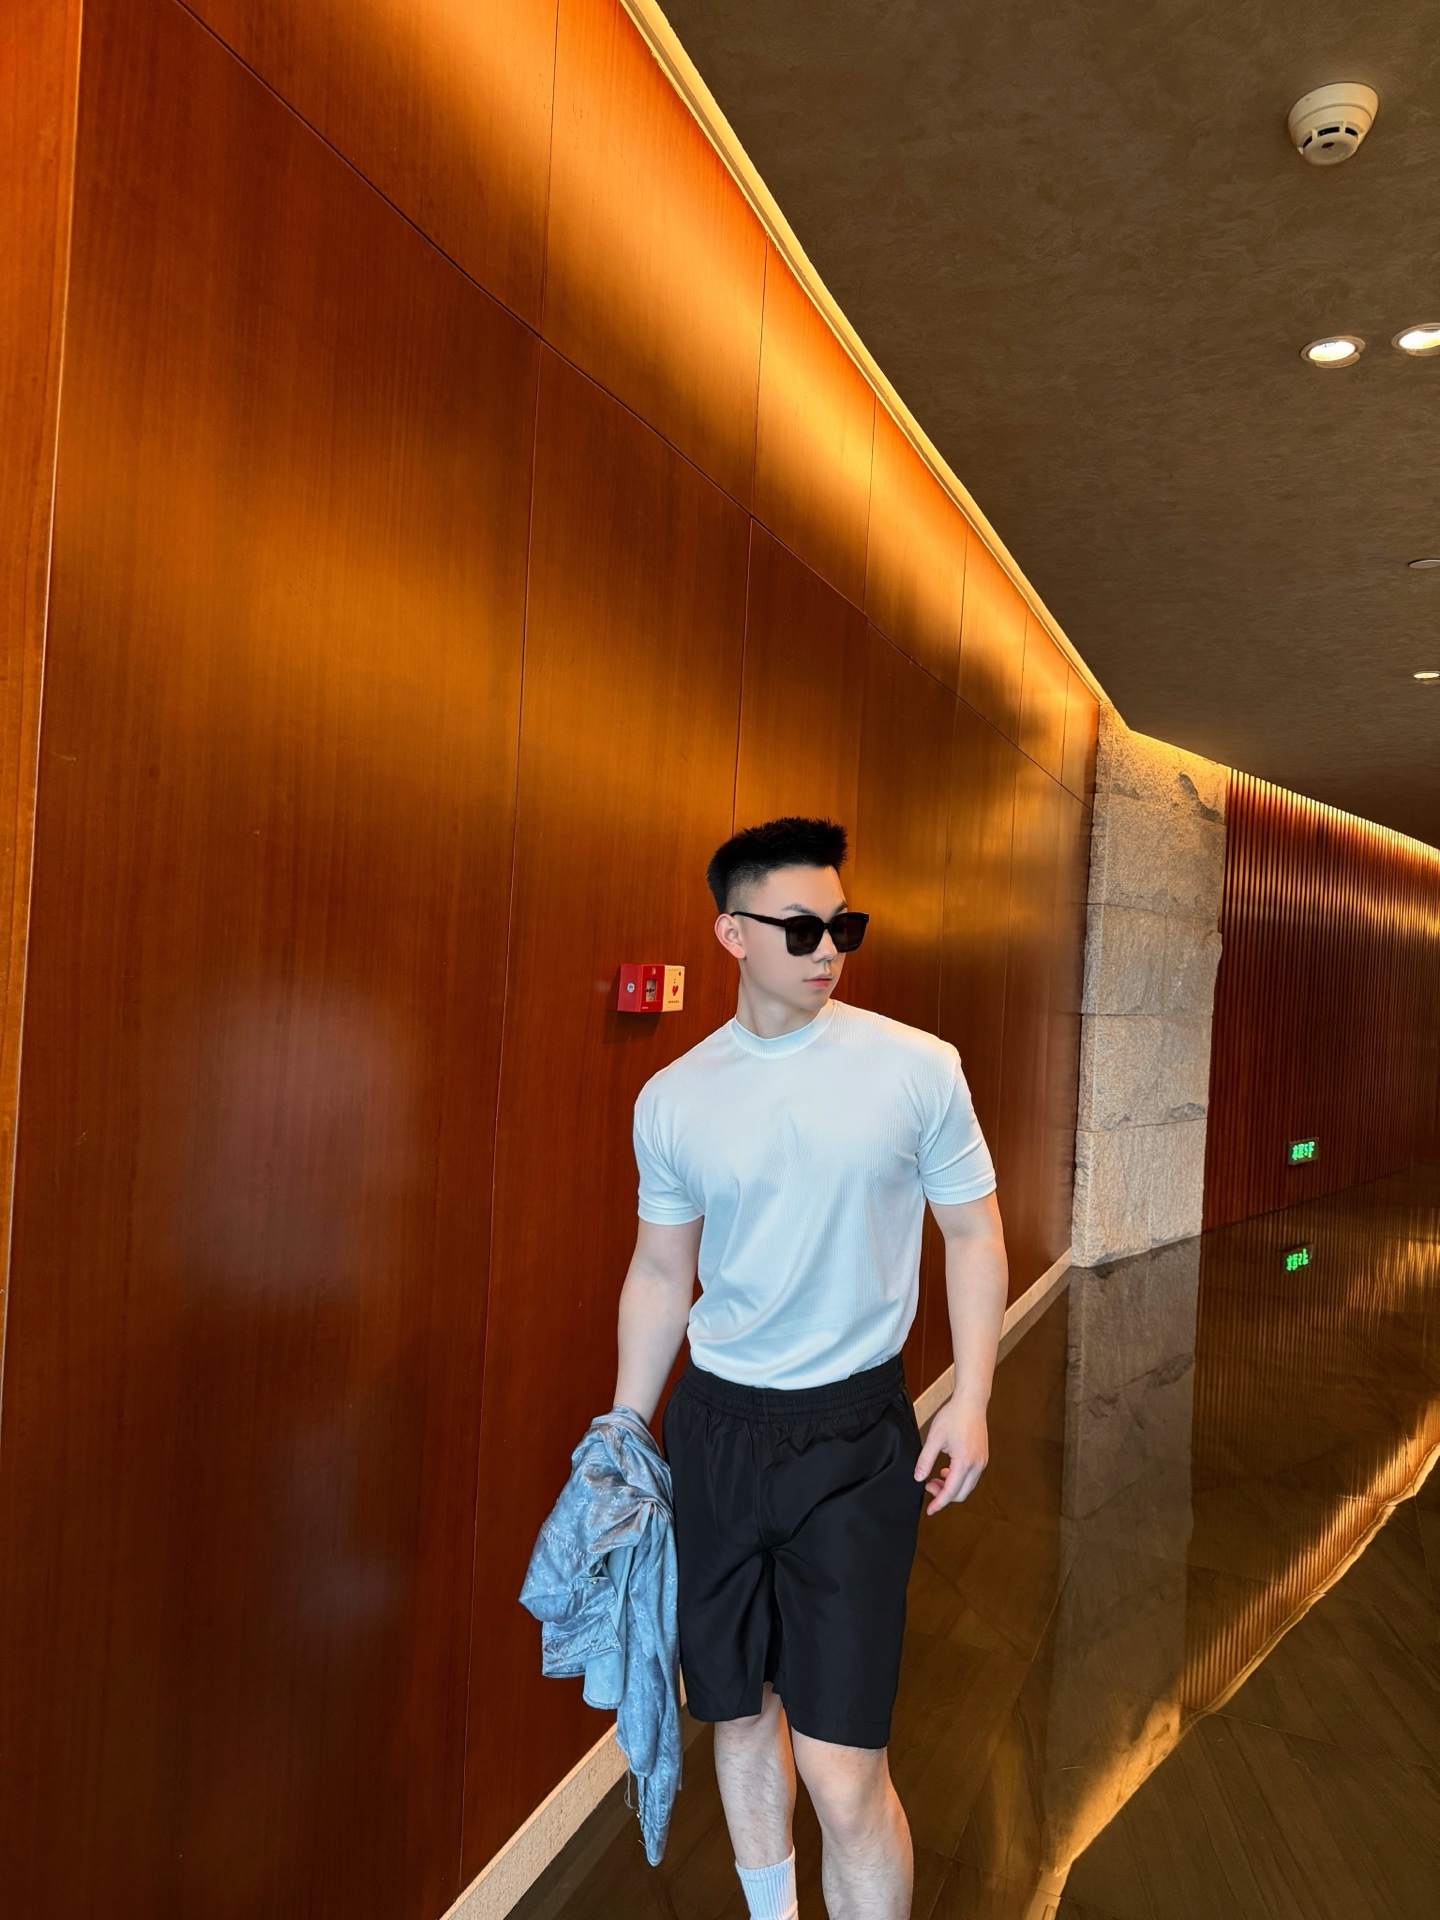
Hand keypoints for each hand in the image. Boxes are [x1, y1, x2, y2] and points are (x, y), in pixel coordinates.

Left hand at [914, 1395, 988, 1514]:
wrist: (971, 1402)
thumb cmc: (953, 1416)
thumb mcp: (934, 1438)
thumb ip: (925, 1460)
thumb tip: (918, 1478)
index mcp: (964, 1462)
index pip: (951, 1492)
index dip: (939, 1502)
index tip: (929, 1510)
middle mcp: (977, 1465)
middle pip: (961, 1493)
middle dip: (944, 1495)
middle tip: (928, 1485)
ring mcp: (982, 1461)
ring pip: (967, 1486)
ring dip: (951, 1487)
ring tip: (936, 1477)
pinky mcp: (982, 1457)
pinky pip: (971, 1477)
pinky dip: (958, 1479)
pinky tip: (946, 1470)